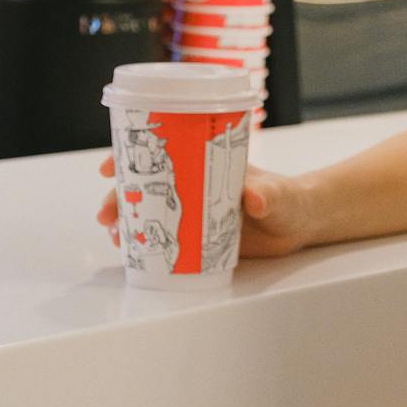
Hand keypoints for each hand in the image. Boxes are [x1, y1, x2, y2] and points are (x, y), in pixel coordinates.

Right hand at [94, 155, 312, 258]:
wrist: (301, 224)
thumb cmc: (290, 200)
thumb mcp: (280, 196)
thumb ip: (268, 197)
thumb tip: (254, 199)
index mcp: (207, 164)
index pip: (162, 154)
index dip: (132, 157)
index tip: (110, 167)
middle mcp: (195, 185)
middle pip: (148, 185)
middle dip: (120, 196)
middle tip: (105, 215)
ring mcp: (194, 212)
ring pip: (151, 211)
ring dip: (128, 221)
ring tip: (115, 238)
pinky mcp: (199, 237)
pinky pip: (166, 237)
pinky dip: (146, 242)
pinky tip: (133, 252)